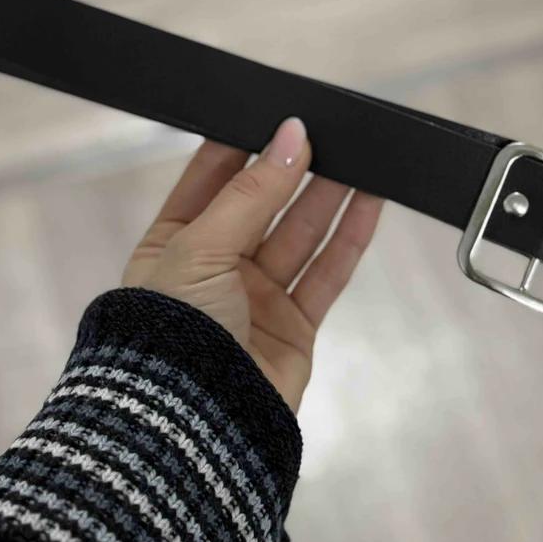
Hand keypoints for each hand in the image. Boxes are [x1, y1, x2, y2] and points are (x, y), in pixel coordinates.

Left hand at [122, 117, 382, 411]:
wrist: (190, 430)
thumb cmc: (170, 335)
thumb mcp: (200, 248)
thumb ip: (251, 193)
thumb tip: (290, 135)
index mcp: (174, 244)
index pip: (212, 179)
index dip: (243, 145)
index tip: (277, 111)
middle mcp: (216, 267)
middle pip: (265, 204)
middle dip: (295, 166)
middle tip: (330, 128)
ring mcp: (257, 298)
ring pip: (301, 233)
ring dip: (330, 194)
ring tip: (362, 155)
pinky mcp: (294, 328)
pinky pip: (327, 272)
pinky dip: (351, 236)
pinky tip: (372, 202)